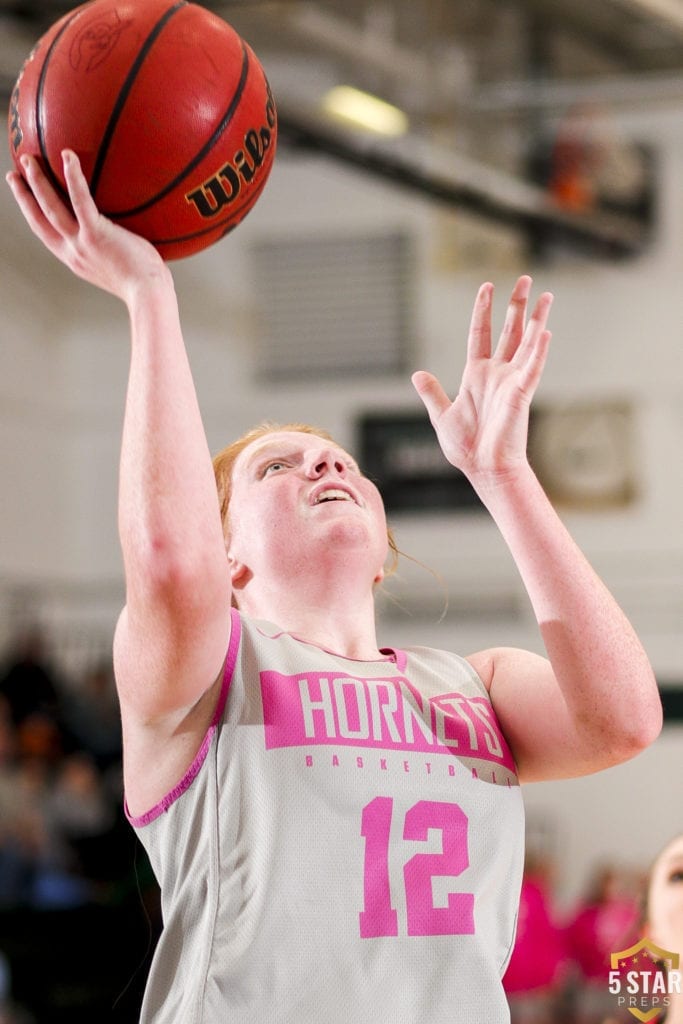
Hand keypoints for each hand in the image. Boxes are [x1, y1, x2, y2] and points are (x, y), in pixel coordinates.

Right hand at [6, 150, 168, 303]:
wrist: (149, 296)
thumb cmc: (147, 286)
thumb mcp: (125, 270)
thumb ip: (118, 252)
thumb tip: (131, 238)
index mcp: (77, 260)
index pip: (49, 235)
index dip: (34, 216)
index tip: (25, 200)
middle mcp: (73, 253)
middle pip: (40, 220)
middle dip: (24, 197)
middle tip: (13, 174)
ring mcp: (82, 244)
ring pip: (50, 208)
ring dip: (37, 182)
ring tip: (27, 159)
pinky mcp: (96, 234)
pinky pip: (80, 200)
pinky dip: (73, 177)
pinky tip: (68, 155)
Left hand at [412, 276, 552, 486]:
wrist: (484, 468)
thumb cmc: (466, 447)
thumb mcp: (442, 415)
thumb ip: (432, 393)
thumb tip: (418, 374)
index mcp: (477, 375)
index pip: (481, 333)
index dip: (483, 309)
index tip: (487, 286)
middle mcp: (497, 373)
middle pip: (510, 330)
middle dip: (517, 305)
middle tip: (527, 280)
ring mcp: (511, 381)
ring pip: (527, 343)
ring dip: (536, 319)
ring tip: (545, 295)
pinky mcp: (521, 394)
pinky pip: (532, 367)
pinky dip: (539, 350)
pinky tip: (545, 330)